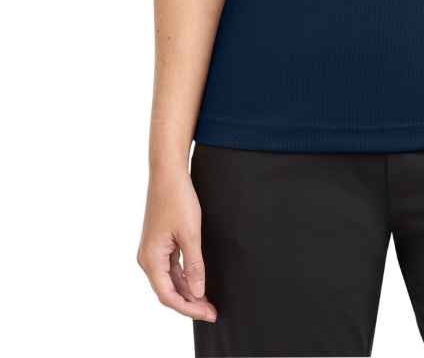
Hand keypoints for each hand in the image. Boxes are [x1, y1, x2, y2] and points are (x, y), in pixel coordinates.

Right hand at [136, 166, 217, 321]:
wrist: (167, 173)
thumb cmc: (177, 199)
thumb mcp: (190, 233)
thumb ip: (194, 265)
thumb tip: (198, 292)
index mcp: (151, 259)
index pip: (168, 295)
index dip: (189, 308)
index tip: (208, 314)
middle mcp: (147, 258)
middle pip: (168, 291)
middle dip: (190, 303)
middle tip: (212, 311)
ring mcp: (152, 251)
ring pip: (169, 281)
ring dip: (188, 291)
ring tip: (208, 301)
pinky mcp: (159, 243)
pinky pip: (170, 268)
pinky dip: (184, 277)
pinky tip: (198, 282)